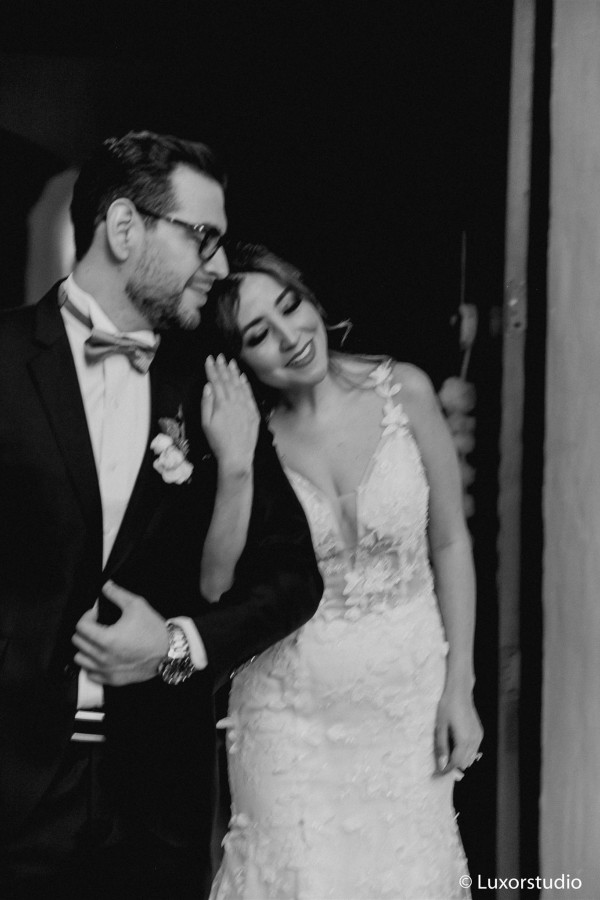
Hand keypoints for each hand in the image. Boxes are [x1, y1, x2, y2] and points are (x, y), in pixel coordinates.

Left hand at [72, 581, 168, 685]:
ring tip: (98, 641)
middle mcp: (103, 657)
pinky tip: (103, 657)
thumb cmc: (154, 630)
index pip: (81, 626)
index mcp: (107, 638)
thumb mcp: (137, 605)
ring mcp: (107, 670)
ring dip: (86, 648)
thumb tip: (105, 585)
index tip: (97, 614)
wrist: (170, 651)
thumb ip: (117, 594)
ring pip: (80, 659)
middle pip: (78, 642)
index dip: (88, 615)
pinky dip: (92, 665)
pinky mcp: (113, 680)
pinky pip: (90, 675)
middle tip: (98, 625)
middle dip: (86, 630)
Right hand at [201, 355, 259, 476]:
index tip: (209, 360)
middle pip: (228, 381)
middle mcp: (235, 402)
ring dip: (234, 373)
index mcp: (222, 404)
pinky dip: (245, 384)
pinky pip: (249, 394)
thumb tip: (208, 387)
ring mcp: (246, 407)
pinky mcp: (253, 412)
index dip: (212, 370)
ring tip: (230, 362)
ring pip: (239, 385)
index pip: (216, 382)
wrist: (237, 456)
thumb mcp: (206, 424)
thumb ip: (207, 404)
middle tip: (219, 357)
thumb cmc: (218, 442)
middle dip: (223, 368)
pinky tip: (242, 377)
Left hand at [434, 686, 482, 774]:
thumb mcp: (440, 727)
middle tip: (441, 764)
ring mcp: (478, 737)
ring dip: (460, 760)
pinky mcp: (480, 733)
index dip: (446, 770)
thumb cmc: (447, 707)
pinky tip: (456, 745)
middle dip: (453, 766)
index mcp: (463, 740)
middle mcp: (474, 740)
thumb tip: (442, 765)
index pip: (456, 763)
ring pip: (470, 758)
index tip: (437, 773)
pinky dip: (466, 752)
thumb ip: (442, 747)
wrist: (459, 692)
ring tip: (447, 755)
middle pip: (464, 763)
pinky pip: (474, 750)